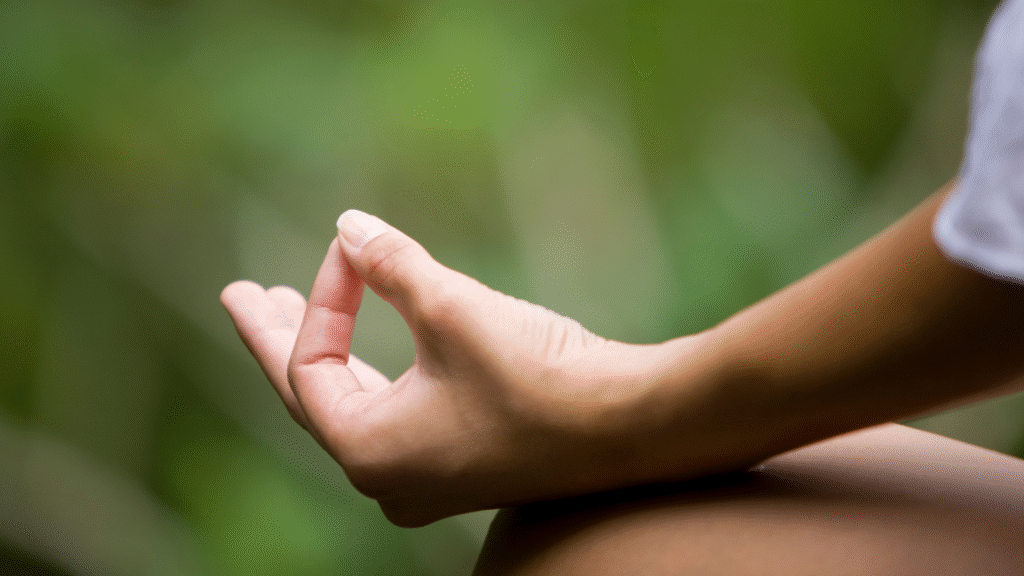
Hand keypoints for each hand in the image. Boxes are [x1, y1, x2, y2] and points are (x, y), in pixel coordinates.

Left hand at [221, 211, 689, 526]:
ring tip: (301, 309)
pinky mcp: (462, 463)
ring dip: (330, 353)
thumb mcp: (451, 309)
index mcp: (367, 451)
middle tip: (247, 295)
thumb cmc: (539, 376)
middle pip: (315, 395)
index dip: (322, 298)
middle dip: (282, 338)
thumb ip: (389, 266)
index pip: (310, 366)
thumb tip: (349, 226)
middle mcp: (387, 477)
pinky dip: (374, 372)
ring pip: (355, 405)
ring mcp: (426, 476)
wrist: (635, 427)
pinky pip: (393, 412)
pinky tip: (371, 350)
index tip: (351, 246)